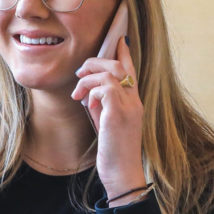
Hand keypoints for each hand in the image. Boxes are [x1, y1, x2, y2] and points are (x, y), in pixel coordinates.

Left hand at [70, 36, 146, 200]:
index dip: (124, 53)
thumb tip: (88, 92)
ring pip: (110, 73)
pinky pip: (105, 88)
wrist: (122, 174)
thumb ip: (101, 105)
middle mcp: (135, 101)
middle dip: (95, 62)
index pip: (131, 70)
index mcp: (133, 102)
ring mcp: (129, 107)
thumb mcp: (106, 123)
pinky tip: (86, 103)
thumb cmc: (113, 151)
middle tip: (79, 74)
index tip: (119, 39)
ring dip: (88, 78)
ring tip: (78, 93)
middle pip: (119, 65)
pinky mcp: (119, 115)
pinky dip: (92, 91)